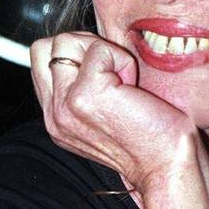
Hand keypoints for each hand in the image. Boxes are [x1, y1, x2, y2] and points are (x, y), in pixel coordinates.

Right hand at [29, 31, 198, 196]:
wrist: (166, 167)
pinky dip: (122, 60)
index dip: (75, 54)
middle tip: (111, 71)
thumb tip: (88, 52)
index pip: (42, 62)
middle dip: (82, 45)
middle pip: (46, 47)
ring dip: (101, 52)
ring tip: (122, 82)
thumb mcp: (104, 116)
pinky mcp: (85, 96)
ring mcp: (65, 105)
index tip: (105, 72)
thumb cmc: (151, 142)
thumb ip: (83, 90)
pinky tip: (132, 88)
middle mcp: (55, 114)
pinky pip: (99, 50)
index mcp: (57, 119)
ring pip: (65, 42)